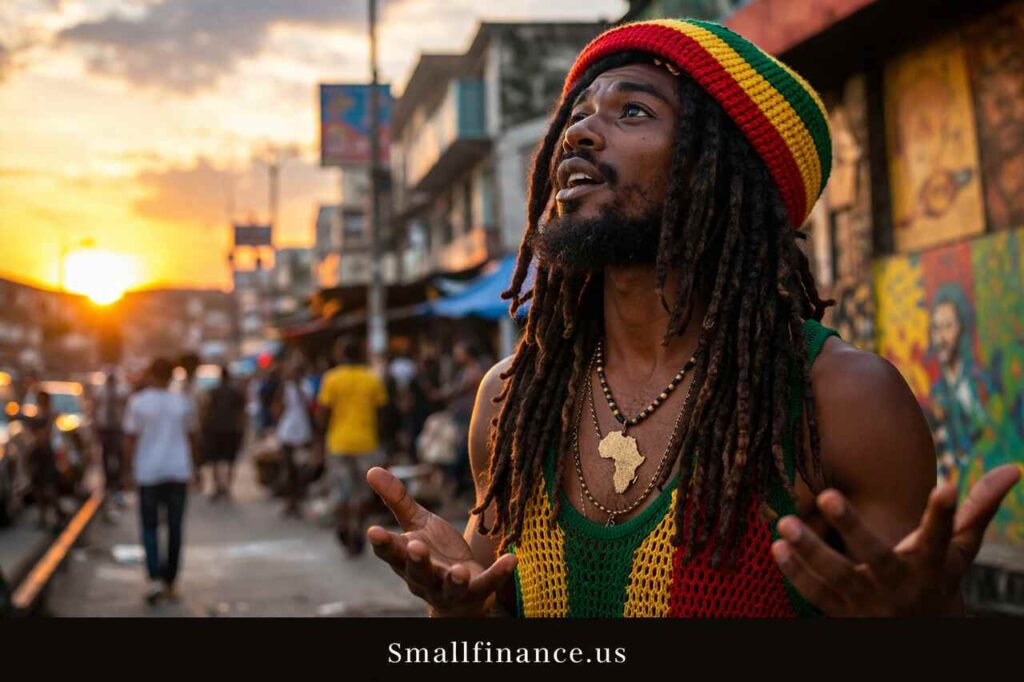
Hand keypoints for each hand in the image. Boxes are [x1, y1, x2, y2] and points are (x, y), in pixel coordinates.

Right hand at [365, 467, 516, 616]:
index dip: (382, 543)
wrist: (461, 594)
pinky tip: (512, 560)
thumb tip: (371, 470)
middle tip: (414, 547)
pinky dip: (499, 574)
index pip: (390, 552)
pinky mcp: (476, 593)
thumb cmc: (434, 555)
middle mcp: (423, 579)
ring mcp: (449, 589)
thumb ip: (398, 500)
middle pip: (417, 572)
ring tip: (459, 572)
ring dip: (454, 579)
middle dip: (416, 560)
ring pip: (449, 586)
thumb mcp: (417, 525)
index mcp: (406, 559)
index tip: (373, 532)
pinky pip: (487, 585)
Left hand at [772, 464, 1020, 615]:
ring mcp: (869, 602)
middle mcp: (899, 583)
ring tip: (787, 523)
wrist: (921, 637)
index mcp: (931, 564)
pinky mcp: (843, 615)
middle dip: (853, 526)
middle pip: (876, 556)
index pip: (941, 535)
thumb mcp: (959, 551)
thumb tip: (1013, 469)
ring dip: (811, 551)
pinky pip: (816, 596)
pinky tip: (777, 547)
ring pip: (837, 577)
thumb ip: (977, 510)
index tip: (945, 484)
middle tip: (828, 494)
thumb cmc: (937, 579)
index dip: (944, 513)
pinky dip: (796, 574)